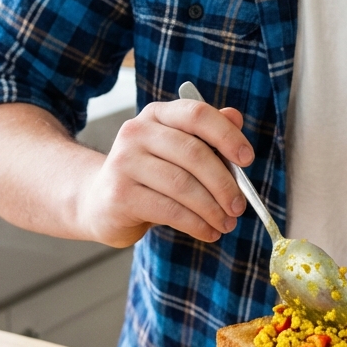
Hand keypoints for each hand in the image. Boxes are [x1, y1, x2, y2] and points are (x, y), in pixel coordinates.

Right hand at [76, 97, 253, 246]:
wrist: (99, 201)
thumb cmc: (150, 175)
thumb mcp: (178, 151)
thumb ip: (207, 136)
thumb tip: (236, 117)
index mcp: (157, 114)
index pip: (197, 114)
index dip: (227, 136)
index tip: (247, 160)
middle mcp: (137, 132)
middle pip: (194, 153)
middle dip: (224, 183)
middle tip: (239, 206)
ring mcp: (124, 162)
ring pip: (183, 185)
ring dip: (212, 209)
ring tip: (226, 223)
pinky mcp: (120, 195)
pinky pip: (169, 210)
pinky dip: (196, 224)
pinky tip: (208, 232)